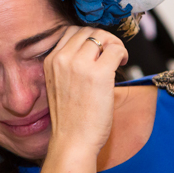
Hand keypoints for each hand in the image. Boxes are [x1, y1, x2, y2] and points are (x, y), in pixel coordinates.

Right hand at [43, 26, 127, 154]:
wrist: (72, 141)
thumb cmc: (69, 120)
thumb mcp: (57, 86)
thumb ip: (68, 66)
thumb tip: (91, 51)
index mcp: (50, 61)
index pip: (70, 32)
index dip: (88, 37)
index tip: (97, 48)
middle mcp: (62, 59)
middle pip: (87, 31)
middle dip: (102, 38)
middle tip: (111, 52)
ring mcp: (80, 65)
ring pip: (102, 36)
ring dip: (113, 44)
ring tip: (117, 58)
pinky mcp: (99, 74)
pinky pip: (116, 49)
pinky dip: (122, 53)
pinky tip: (122, 63)